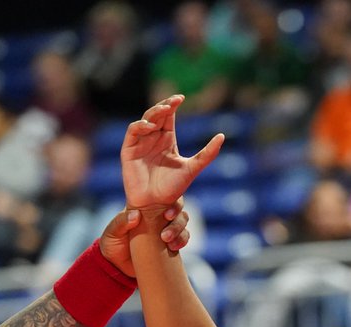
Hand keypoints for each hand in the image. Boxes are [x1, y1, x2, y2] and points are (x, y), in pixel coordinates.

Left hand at [99, 198, 191, 276]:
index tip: (167, 214)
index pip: (162, 197)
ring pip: (182, 222)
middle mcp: (157, 215)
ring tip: (168, 242)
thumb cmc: (112, 244)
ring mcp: (165, 228)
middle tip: (166, 232)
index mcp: (144, 207)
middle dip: (177, 218)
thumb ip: (121, 222)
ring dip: (180, 231)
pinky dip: (182, 241)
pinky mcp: (169, 243)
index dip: (170, 201)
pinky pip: (183, 238)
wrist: (117, 267)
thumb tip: (136, 215)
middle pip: (177, 209)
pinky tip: (174, 247)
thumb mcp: (112, 232)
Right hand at [121, 95, 223, 209]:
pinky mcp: (129, 150)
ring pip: (145, 119)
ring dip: (154, 113)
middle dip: (164, 105)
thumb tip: (222, 136)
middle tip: (175, 101)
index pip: (168, 116)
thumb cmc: (173, 188)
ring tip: (165, 110)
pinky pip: (133, 131)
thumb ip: (207, 154)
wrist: (156, 204)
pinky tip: (150, 126)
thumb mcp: (193, 168)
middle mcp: (153, 138)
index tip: (182, 98)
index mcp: (167, 139)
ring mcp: (140, 143)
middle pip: (157, 114)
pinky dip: (140, 126)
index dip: (172, 104)